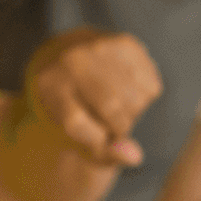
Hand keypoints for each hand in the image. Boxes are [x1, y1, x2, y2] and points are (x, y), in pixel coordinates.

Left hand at [23, 28, 161, 166]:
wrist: (72, 58)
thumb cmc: (76, 105)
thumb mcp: (76, 133)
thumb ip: (105, 153)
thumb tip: (136, 157)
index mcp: (49, 86)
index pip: (76, 123)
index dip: (95, 140)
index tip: (100, 141)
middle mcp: (71, 61)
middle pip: (111, 108)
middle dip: (119, 125)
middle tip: (113, 123)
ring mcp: (99, 48)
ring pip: (136, 98)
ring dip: (135, 110)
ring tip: (120, 105)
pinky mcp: (126, 43)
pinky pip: (151, 86)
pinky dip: (146, 96)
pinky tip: (131, 90)